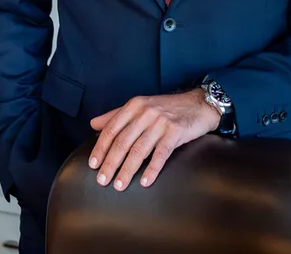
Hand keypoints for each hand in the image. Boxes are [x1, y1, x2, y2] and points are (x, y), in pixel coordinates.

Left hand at [88, 88, 219, 190]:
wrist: (198, 104)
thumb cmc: (166, 108)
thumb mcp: (140, 106)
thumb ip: (116, 115)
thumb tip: (92, 124)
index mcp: (134, 105)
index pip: (112, 128)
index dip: (101, 147)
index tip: (93, 164)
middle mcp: (145, 112)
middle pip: (123, 141)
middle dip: (111, 162)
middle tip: (102, 180)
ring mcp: (161, 122)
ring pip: (139, 150)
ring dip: (127, 170)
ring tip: (119, 185)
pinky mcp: (176, 132)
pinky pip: (161, 154)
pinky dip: (152, 170)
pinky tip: (145, 182)